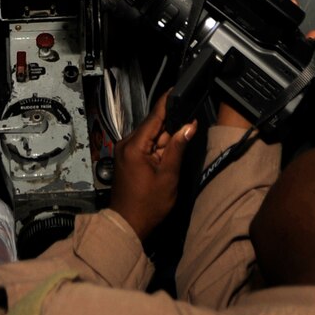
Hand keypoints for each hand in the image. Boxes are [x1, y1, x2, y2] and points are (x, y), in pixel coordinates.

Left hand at [109, 92, 197, 240]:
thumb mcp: (168, 175)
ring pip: (151, 138)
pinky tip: (167, 159)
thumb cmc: (148, 204)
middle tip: (188, 131)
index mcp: (134, 145)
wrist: (127, 225)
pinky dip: (158, 150)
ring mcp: (125, 152)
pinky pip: (146, 147)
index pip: (154, 116)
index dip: (167, 102)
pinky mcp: (128, 159)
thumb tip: (189, 125)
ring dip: (165, 143)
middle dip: (171, 129)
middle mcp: (126, 144)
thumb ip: (178, 147)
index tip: (177, 89)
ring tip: (176, 155)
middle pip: (154, 127)